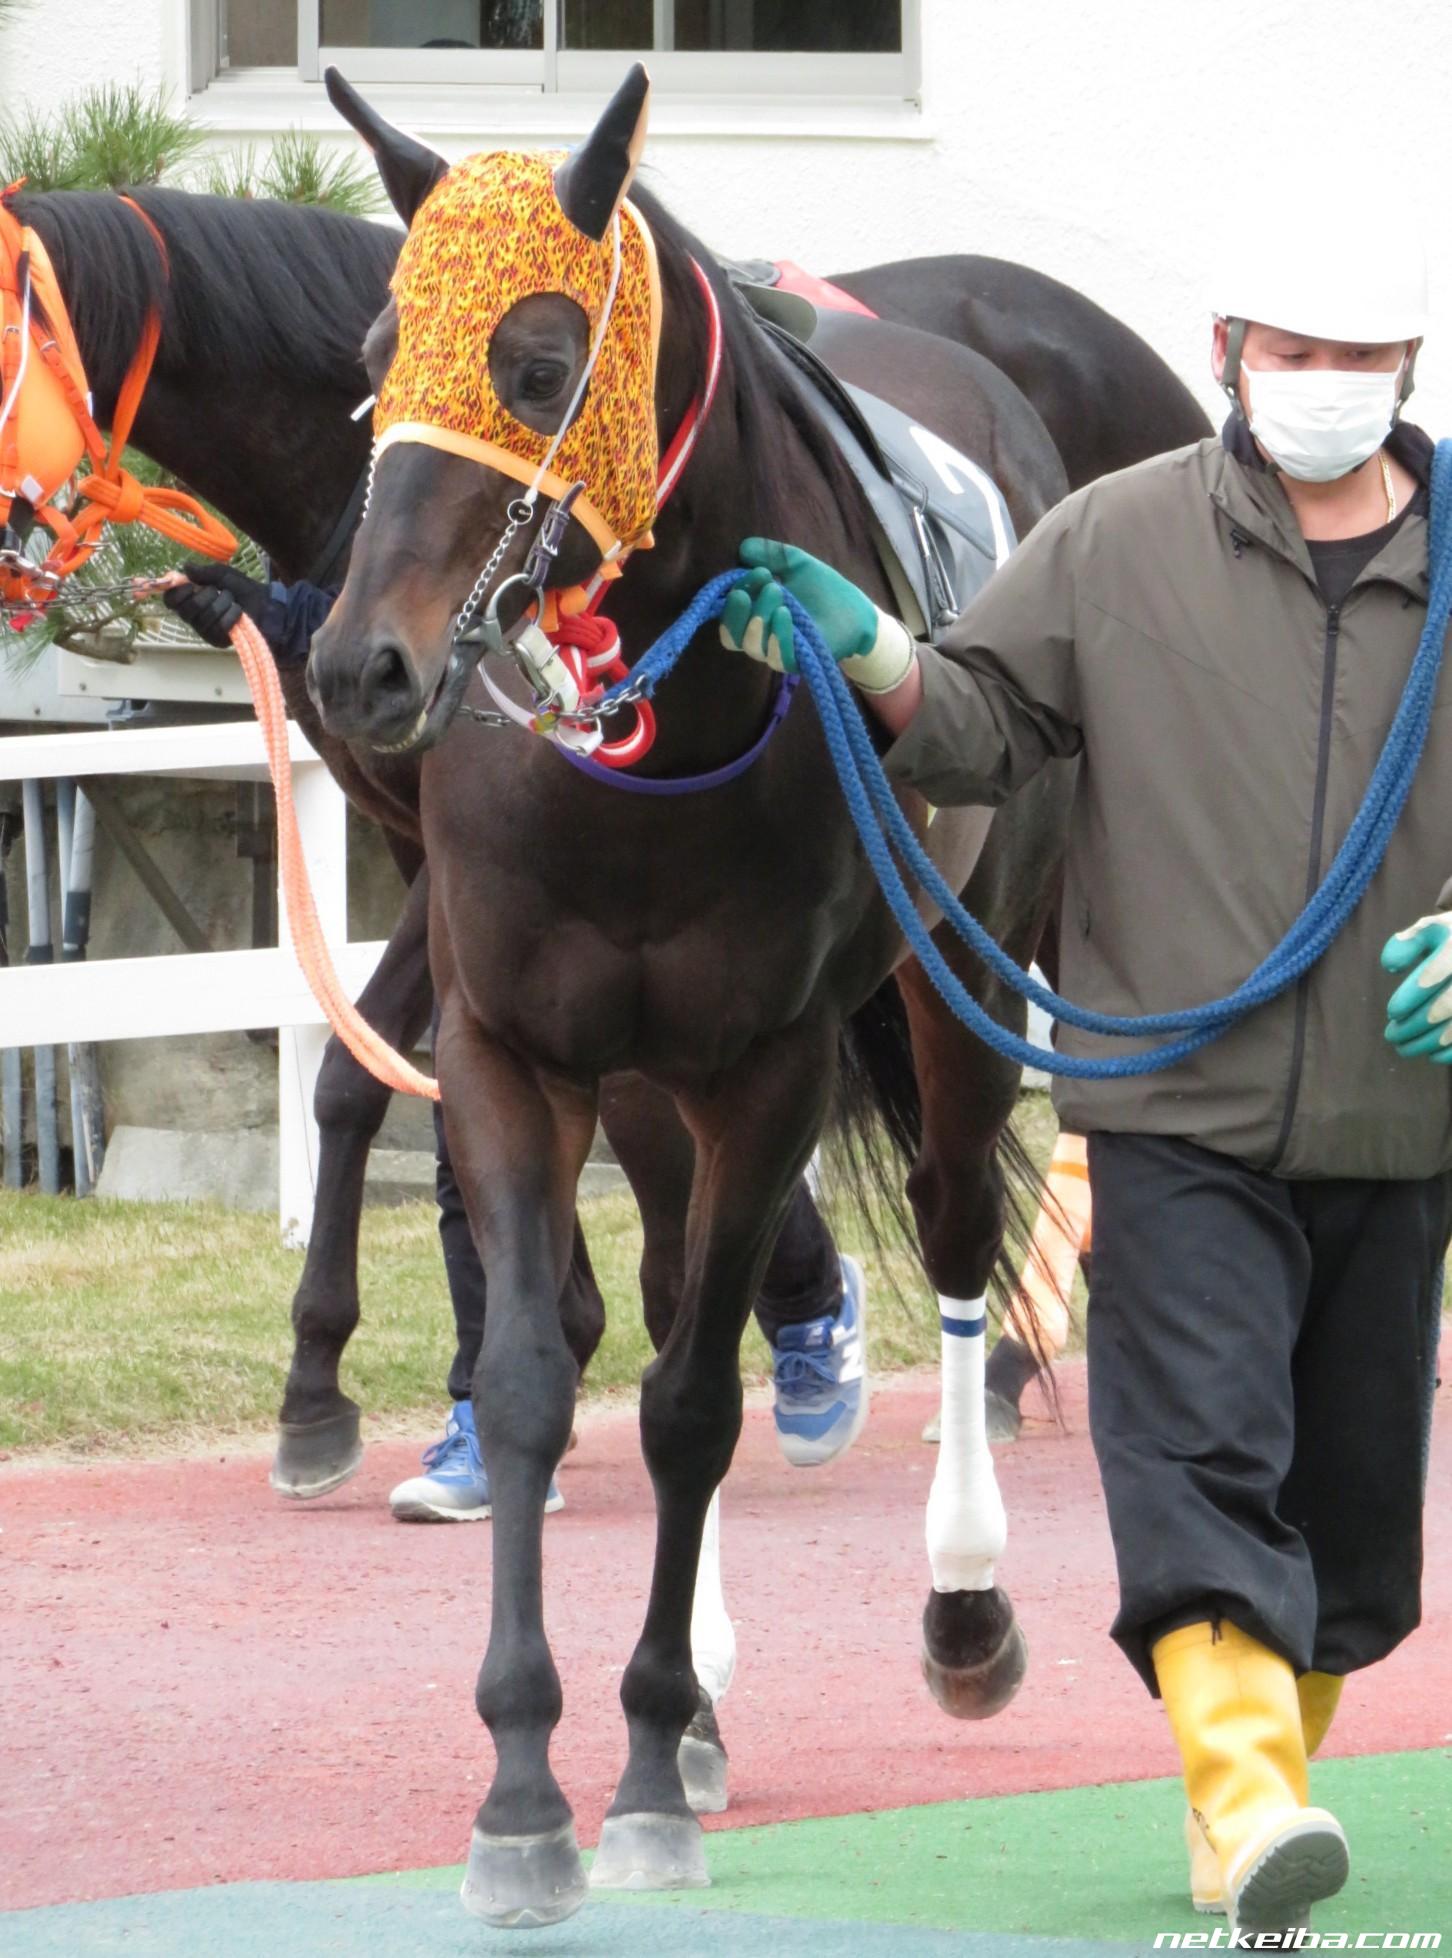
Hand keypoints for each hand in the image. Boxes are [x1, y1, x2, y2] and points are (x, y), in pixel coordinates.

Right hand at [163, 561, 281, 650]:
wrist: (265, 604)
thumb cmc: (241, 588)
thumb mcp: (223, 574)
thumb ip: (204, 572)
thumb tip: (185, 567)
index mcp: (190, 599)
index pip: (170, 601)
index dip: (177, 593)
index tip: (191, 585)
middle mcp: (193, 617)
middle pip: (186, 610)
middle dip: (206, 596)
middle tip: (218, 591)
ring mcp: (204, 630)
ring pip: (205, 617)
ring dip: (223, 603)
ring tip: (233, 600)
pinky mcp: (217, 640)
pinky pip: (219, 627)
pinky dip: (232, 615)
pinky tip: (239, 613)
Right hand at [718, 538, 914, 694]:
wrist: (856, 611)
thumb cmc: (823, 589)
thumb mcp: (796, 564)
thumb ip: (771, 555)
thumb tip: (743, 548)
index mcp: (754, 617)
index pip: (729, 616)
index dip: (735, 594)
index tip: (757, 570)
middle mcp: (760, 639)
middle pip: (732, 637)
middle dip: (740, 609)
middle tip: (765, 580)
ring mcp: (778, 652)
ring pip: (753, 647)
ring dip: (759, 618)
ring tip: (776, 590)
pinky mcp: (798, 662)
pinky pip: (778, 658)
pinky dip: (777, 637)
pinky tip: (783, 613)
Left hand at [1382, 915, 1451, 1061]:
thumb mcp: (1432, 930)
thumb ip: (1408, 943)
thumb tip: (1390, 966)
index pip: (1433, 975)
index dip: (1411, 997)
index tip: (1392, 1012)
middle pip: (1446, 1006)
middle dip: (1415, 1025)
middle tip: (1391, 1035)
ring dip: (1429, 1042)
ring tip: (1404, 1048)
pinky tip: (1433, 1055)